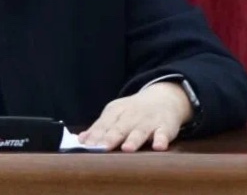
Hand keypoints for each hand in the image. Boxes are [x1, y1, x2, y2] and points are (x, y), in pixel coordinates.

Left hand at [78, 82, 192, 151]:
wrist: (163, 98)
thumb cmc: (134, 112)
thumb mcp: (115, 115)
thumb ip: (99, 128)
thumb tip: (81, 140)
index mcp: (116, 112)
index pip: (104, 124)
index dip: (95, 136)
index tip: (87, 147)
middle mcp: (131, 116)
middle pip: (119, 128)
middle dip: (110, 138)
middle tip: (102, 148)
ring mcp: (149, 121)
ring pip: (140, 132)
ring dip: (133, 140)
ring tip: (127, 148)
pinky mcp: (165, 127)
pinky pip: (164, 134)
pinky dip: (161, 139)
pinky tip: (159, 146)